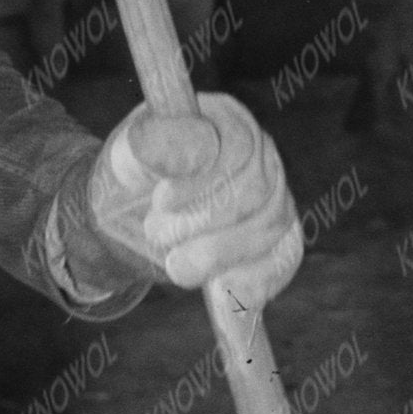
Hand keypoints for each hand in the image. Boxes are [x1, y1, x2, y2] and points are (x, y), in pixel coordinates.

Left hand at [87, 95, 303, 308]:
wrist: (137, 212)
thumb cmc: (136, 177)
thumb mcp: (129, 154)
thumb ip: (147, 146)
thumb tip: (160, 146)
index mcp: (230, 121)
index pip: (238, 147)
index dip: (203, 179)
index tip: (161, 201)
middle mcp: (263, 155)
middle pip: (257, 190)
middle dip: (203, 221)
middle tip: (156, 233)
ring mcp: (277, 197)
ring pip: (271, 226)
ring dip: (221, 253)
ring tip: (175, 264)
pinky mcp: (280, 238)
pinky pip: (283, 259)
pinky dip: (258, 280)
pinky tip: (225, 291)